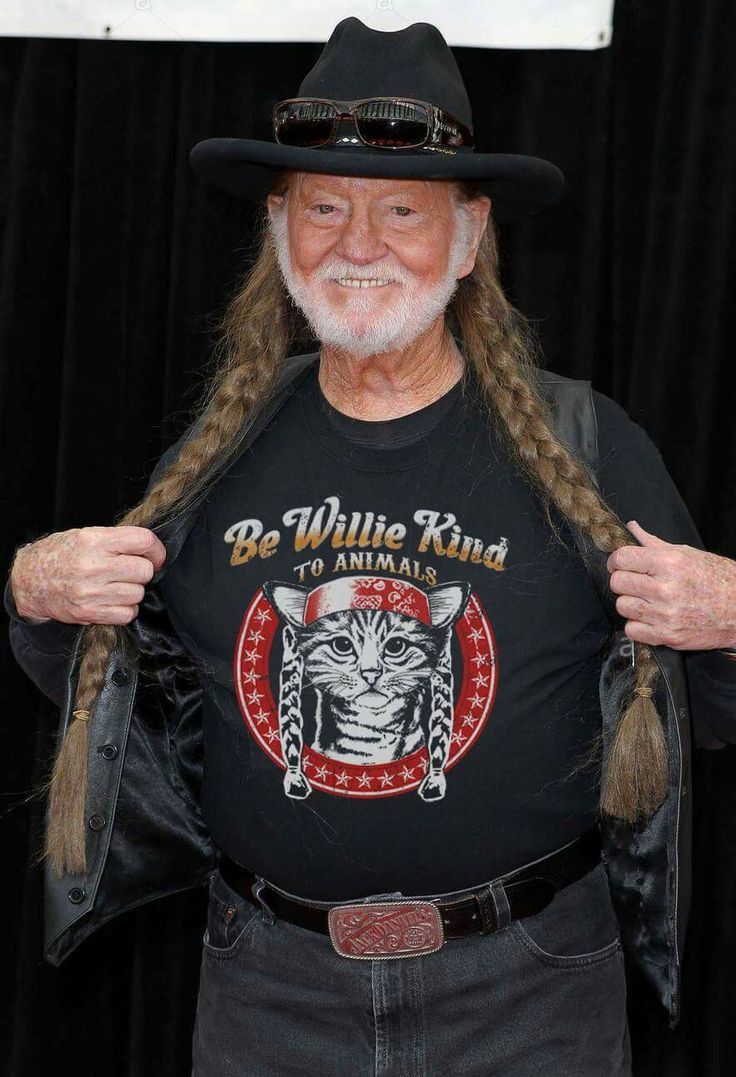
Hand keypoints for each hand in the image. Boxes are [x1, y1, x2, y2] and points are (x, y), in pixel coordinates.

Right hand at [9, 526, 166, 625]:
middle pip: (144, 570)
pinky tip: (113, 600)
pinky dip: (126, 609)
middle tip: (130, 571)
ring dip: (133, 591)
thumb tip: (149, 548)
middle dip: (143, 571)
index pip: (142, 540)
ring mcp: (91, 592)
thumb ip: (117, 539)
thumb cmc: (60, 555)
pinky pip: (128, 614)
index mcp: (94, 541)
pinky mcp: (89, 613)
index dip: (156, 549)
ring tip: (116, 586)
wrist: (30, 581)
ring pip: (138, 594)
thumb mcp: (85, 535)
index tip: (155, 556)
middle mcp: (93, 566)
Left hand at [606, 520, 735, 649]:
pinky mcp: (668, 635)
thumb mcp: (687, 554)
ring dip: (631, 603)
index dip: (616, 561)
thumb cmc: (717, 579)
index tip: (620, 565)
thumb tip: (632, 528)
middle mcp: (665, 588)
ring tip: (646, 600)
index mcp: (669, 562)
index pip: (622, 558)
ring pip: (622, 606)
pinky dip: (637, 625)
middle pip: (617, 583)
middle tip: (636, 583)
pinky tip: (651, 618)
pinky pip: (632, 630)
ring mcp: (665, 614)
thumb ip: (654, 543)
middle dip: (623, 581)